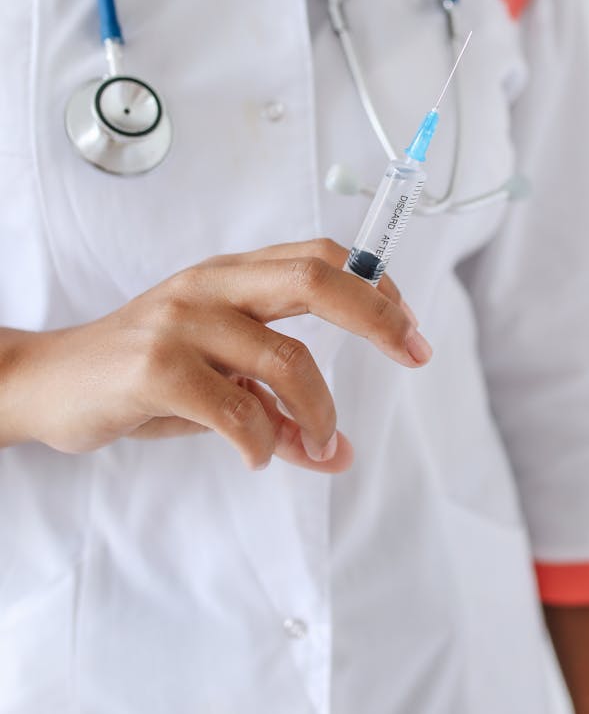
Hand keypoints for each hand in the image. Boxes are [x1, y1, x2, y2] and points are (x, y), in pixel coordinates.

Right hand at [5, 238, 429, 470]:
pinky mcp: (156, 367)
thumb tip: (337, 453)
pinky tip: (257, 456)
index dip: (374, 285)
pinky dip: (262, 442)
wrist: (49, 383)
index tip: (409, 324)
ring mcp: (182, 322)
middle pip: (315, 279)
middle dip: (378, 315)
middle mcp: (211, 285)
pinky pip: (236, 410)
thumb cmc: (139, 377)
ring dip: (319, 413)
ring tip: (320, 444)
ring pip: (286, 358)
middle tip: (415, 352)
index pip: (319, 257)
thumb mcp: (217, 384)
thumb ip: (279, 411)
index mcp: (230, 276)